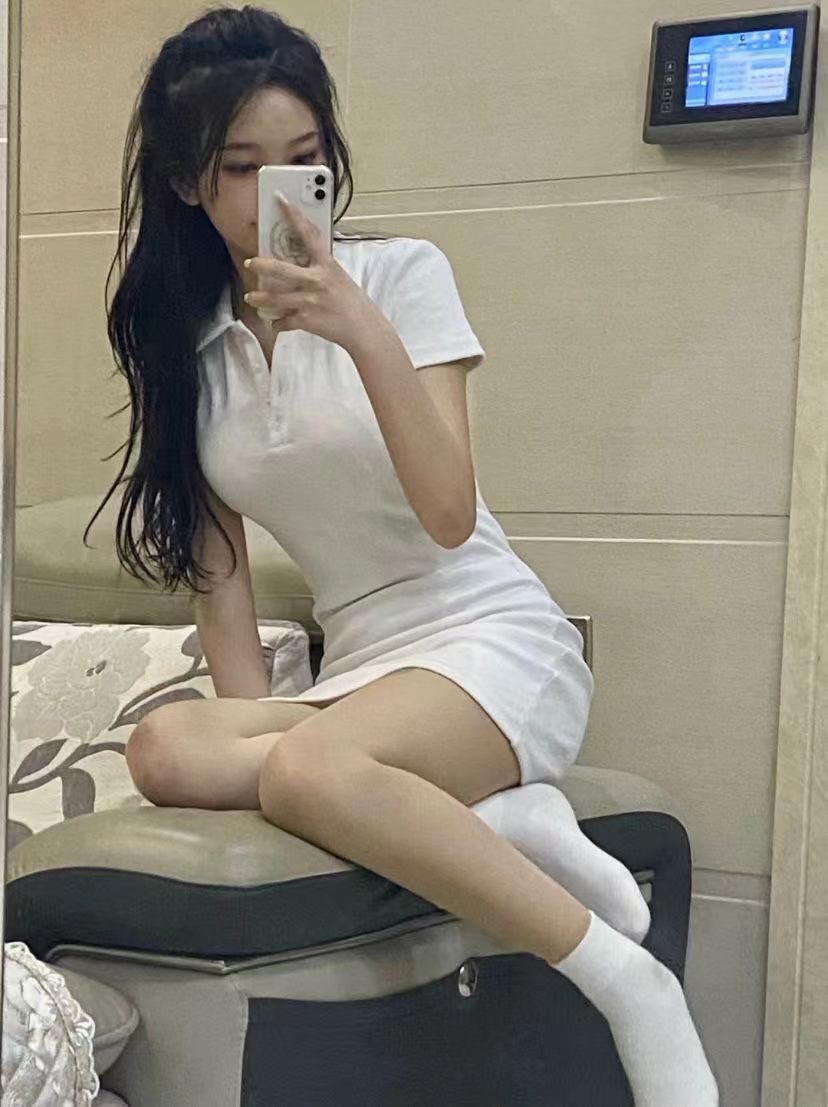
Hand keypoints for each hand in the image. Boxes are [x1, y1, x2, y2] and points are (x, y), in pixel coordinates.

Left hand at [243, 193, 382, 351]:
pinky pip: (284, 321)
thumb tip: (302, 262)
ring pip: (275, 298)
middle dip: (261, 266)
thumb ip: (320, 269)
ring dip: (260, 298)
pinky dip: (278, 323)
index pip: (309, 235)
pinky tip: (275, 322)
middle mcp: (316, 280)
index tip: (281, 200)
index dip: (294, 216)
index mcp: (326, 265)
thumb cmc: (352, 302)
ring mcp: (310, 301)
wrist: (364, 329)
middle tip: (249, 263)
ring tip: (251, 297)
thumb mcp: (338, 277)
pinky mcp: (306, 320)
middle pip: (281, 270)